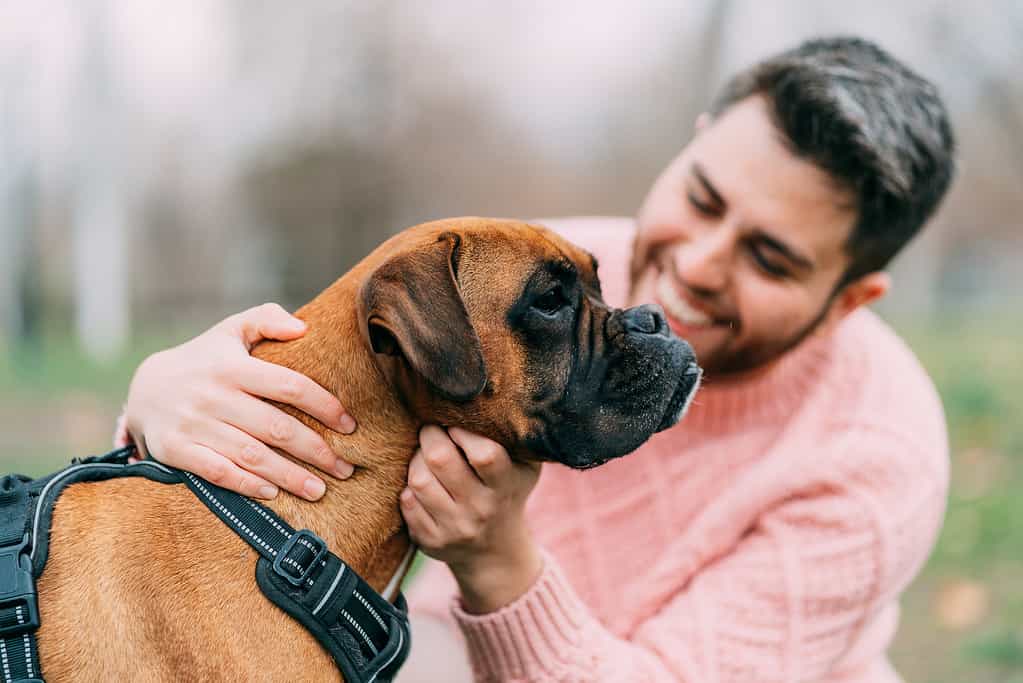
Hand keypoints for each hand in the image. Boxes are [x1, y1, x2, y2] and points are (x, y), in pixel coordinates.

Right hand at [122, 303, 355, 499]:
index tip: (350, 426)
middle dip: (316, 451)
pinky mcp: (175, 449)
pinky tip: (272, 494)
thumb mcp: (231, 330)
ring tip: (320, 490)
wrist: (143, 387)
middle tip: (345, 468)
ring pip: (251, 455)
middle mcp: (213, 394)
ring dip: (289, 476)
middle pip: (276, 427)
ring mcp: (193, 424)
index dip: (325, 406)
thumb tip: (303, 328)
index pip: (290, 386)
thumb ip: (266, 319)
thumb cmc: (204, 359)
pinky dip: (245, 485)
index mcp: (233, 366)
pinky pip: (216, 472)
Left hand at [400, 426, 542, 612]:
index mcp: (506, 486)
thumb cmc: (508, 491)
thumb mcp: (524, 467)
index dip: (464, 431)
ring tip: (425, 455)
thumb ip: (514, 438)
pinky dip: (409, 487)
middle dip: (430, 435)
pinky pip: (407, 502)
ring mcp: (455, 529)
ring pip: (418, 480)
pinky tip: (423, 483)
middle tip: (432, 429)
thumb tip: (486, 399)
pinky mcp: (431, 542)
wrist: (496, 551)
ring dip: (416, 460)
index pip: (484, 454)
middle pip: (440, 460)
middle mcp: (481, 510)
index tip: (456, 423)